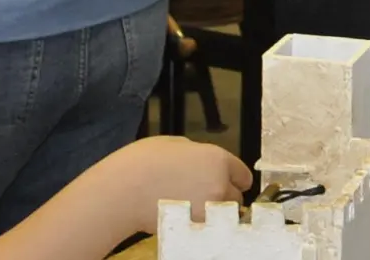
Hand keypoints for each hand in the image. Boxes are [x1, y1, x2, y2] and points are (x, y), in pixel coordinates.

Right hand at [112, 136, 253, 230]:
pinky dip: (199, 221)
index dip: (233, 177)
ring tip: (189, 203)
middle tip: (201, 191)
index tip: (227, 180)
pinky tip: (182, 212)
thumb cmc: (144, 161)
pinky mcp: (198, 227)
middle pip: (236, 197)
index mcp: (217, 159)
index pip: (243, 175)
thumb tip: (201, 160)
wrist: (125, 189)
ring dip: (212, 210)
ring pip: (222, 214)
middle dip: (223, 194)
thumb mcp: (174, 143)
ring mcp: (210, 209)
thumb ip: (196, 152)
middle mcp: (221, 185)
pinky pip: (207, 225)